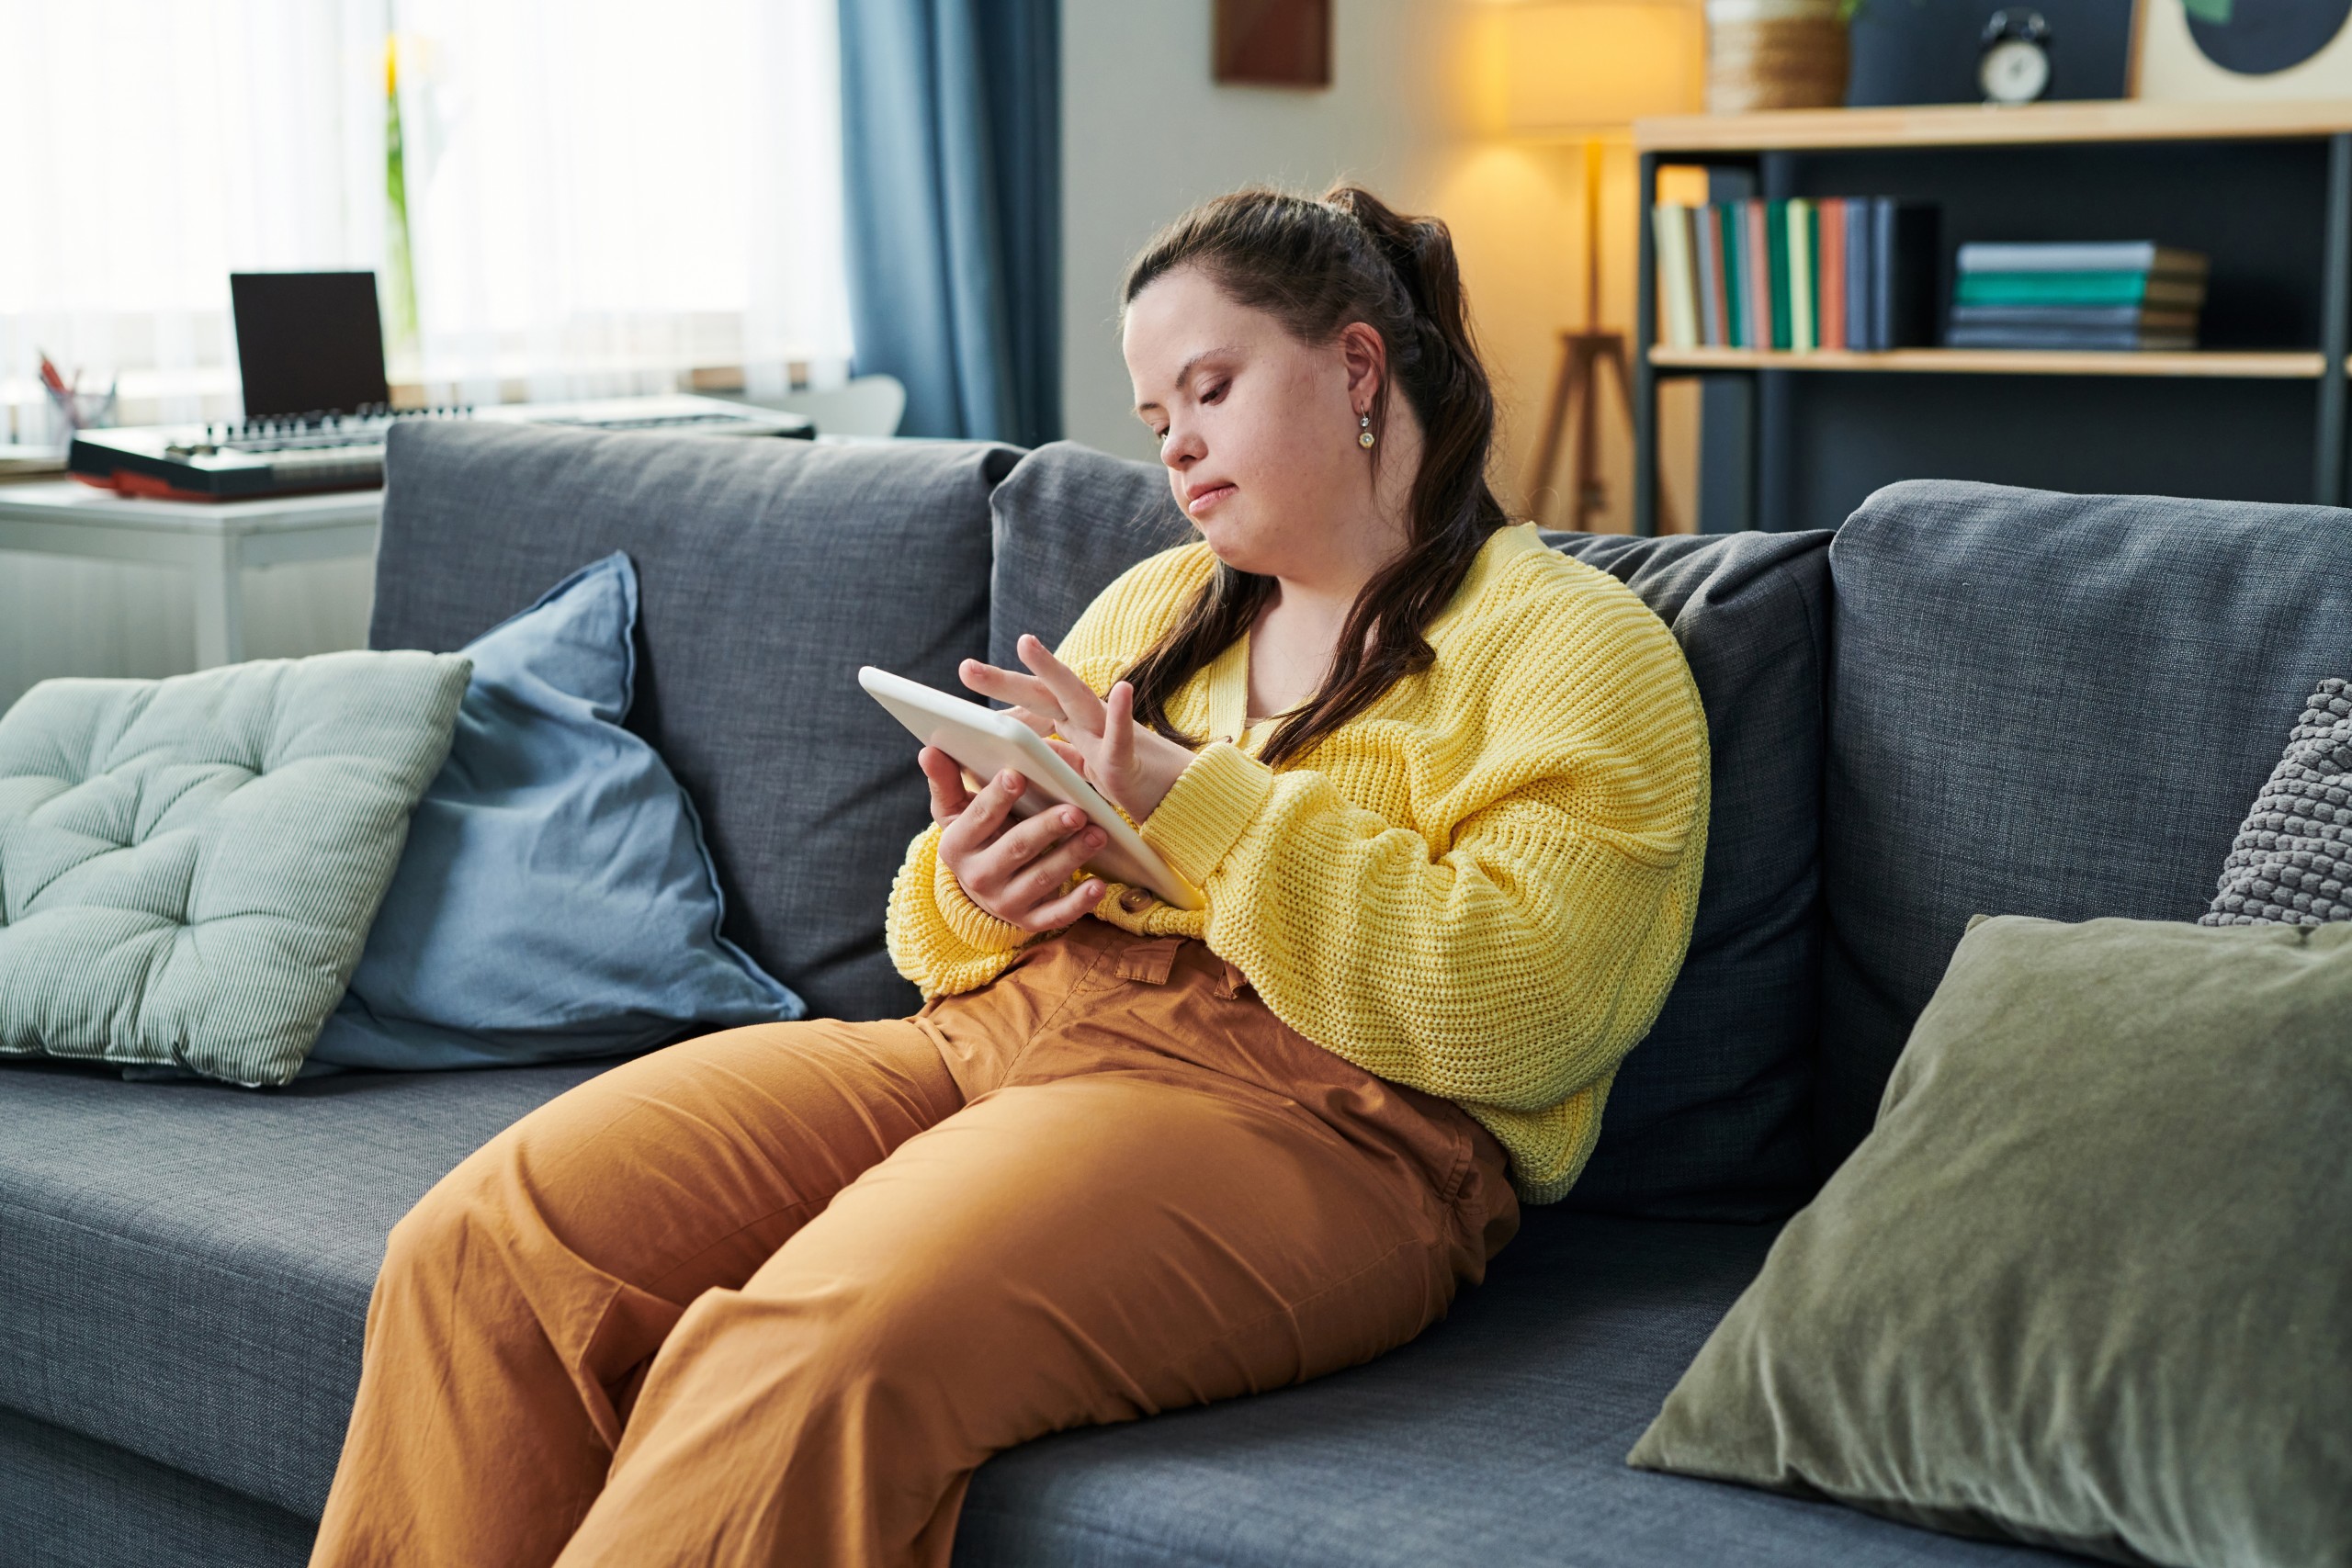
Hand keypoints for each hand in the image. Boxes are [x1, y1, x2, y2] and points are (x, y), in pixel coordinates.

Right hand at [920, 749, 1110, 931]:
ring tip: (1097, 834)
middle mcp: (978, 878)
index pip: (978, 818)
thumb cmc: (976, 835)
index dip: (997, 797)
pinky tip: (1098, 884)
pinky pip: (1056, 916)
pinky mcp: (1029, 920)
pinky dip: (1079, 902)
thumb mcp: (955, 811)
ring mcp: (1004, 902)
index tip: (1017, 775)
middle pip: (1016, 848)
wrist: (982, 886)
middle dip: (1047, 828)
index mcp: (956, 846)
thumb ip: (945, 780)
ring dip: (1071, 856)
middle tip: (1075, 811)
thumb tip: (929, 750)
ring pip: (1041, 879)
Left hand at [955, 634, 1195, 823]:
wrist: (1179, 803)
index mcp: (1076, 727)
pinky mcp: (1128, 760)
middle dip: (1005, 679)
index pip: (1033, 705)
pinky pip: (1124, 736)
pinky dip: (1124, 715)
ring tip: (1025, 643)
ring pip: (1077, 697)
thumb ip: (1054, 758)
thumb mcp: (1081, 773)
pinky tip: (1125, 689)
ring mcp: (1108, 736)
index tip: (966, 680)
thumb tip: (1013, 755)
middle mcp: (1089, 723)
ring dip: (1051, 669)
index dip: (1003, 694)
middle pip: (1043, 694)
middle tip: (964, 668)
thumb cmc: (1132, 785)